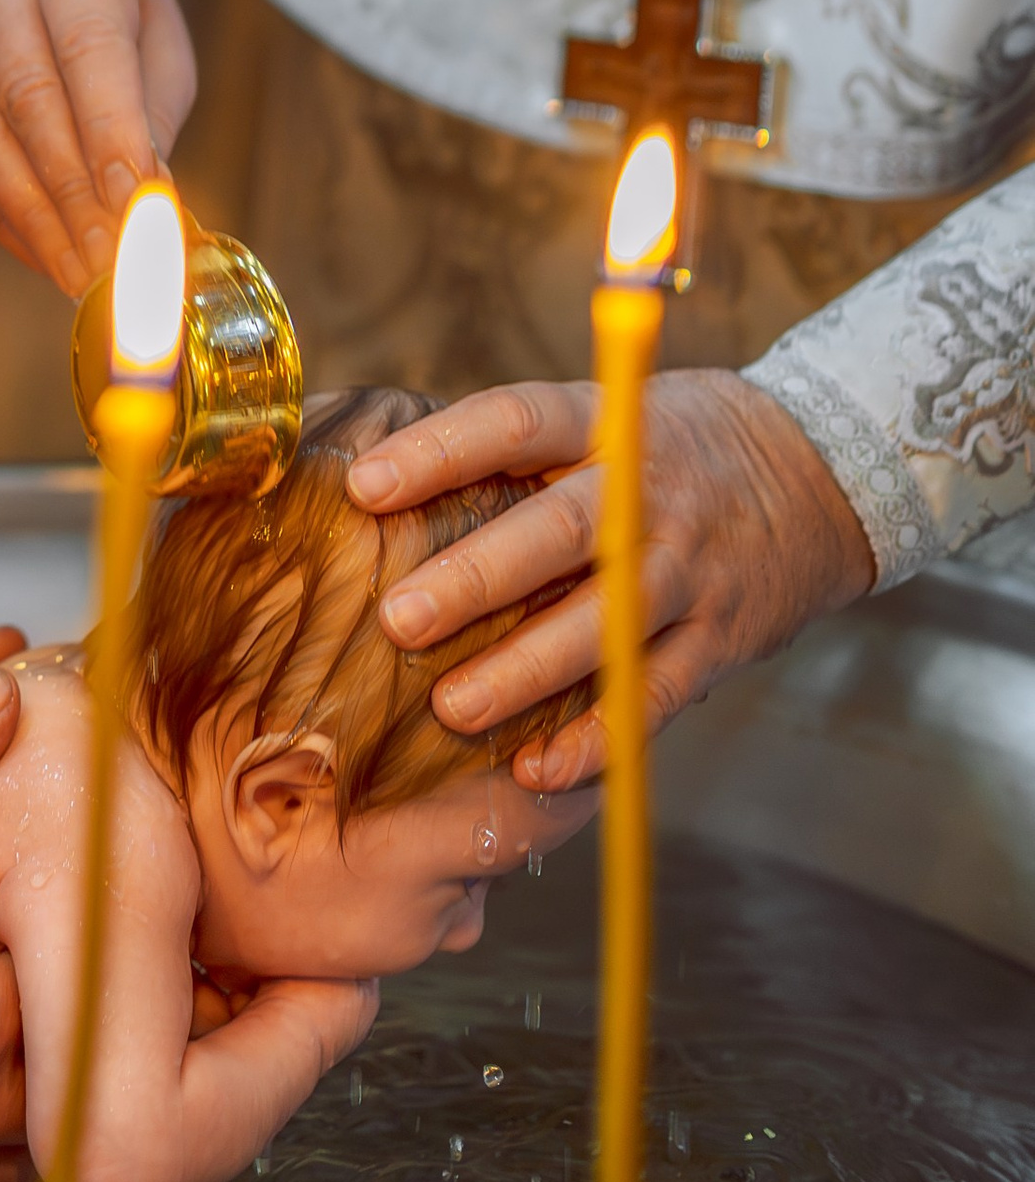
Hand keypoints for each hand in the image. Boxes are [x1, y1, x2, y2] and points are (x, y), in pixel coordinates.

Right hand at [0, 0, 195, 295]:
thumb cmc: (106, 12)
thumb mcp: (154, 39)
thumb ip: (152, 112)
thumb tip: (144, 205)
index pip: (87, 46)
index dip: (111, 131)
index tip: (137, 206)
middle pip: (27, 96)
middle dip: (75, 192)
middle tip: (112, 260)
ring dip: (31, 215)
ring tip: (78, 271)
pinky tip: (35, 248)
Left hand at [348, 368, 877, 788]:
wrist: (817, 472)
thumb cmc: (663, 447)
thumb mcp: (603, 411)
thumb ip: (515, 447)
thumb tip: (371, 483)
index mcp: (605, 421)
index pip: (516, 421)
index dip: (439, 451)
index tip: (363, 487)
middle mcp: (647, 493)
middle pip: (559, 531)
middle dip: (477, 577)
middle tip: (398, 618)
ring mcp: (690, 569)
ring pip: (605, 622)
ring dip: (527, 670)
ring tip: (451, 707)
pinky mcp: (721, 639)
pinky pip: (654, 695)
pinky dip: (597, 737)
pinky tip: (536, 769)